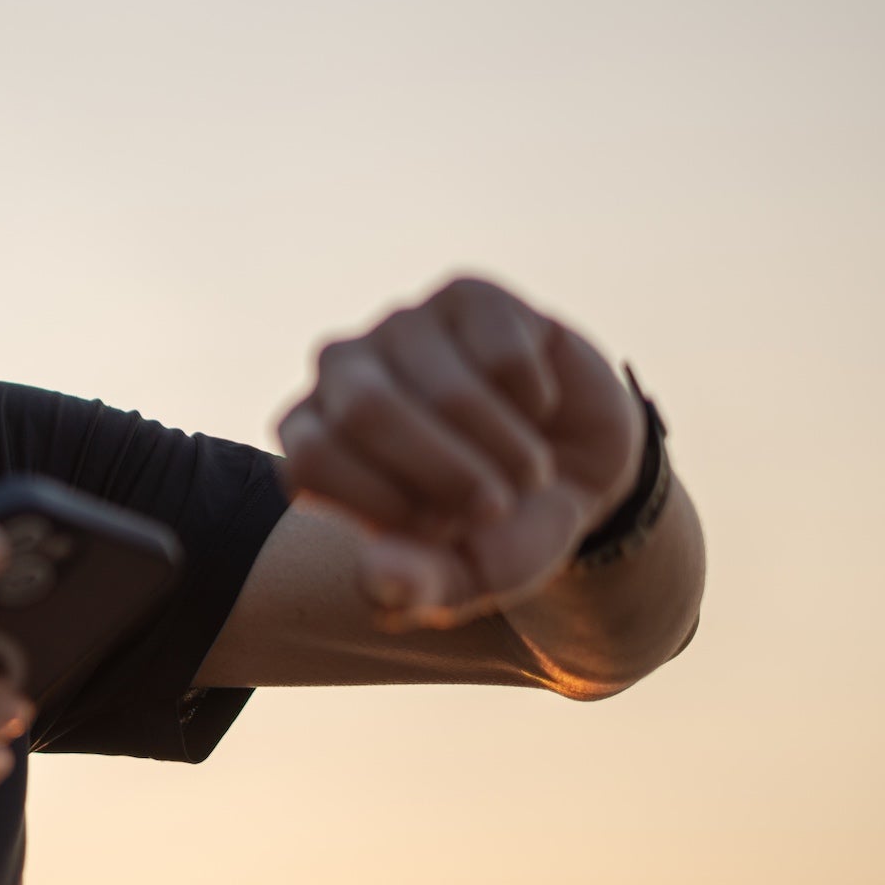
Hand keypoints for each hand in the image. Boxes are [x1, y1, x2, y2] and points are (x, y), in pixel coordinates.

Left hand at [277, 277, 640, 629]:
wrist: (577, 476)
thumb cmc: (497, 526)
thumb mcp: (463, 576)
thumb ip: (416, 587)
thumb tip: (379, 583)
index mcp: (313, 436)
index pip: (307, 458)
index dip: (384, 504)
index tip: (440, 532)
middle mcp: (342, 370)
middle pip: (367, 410)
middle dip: (448, 475)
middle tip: (495, 508)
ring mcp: (403, 326)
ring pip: (447, 388)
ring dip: (508, 450)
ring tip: (527, 471)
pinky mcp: (468, 298)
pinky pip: (504, 355)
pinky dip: (538, 402)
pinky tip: (536, 408)